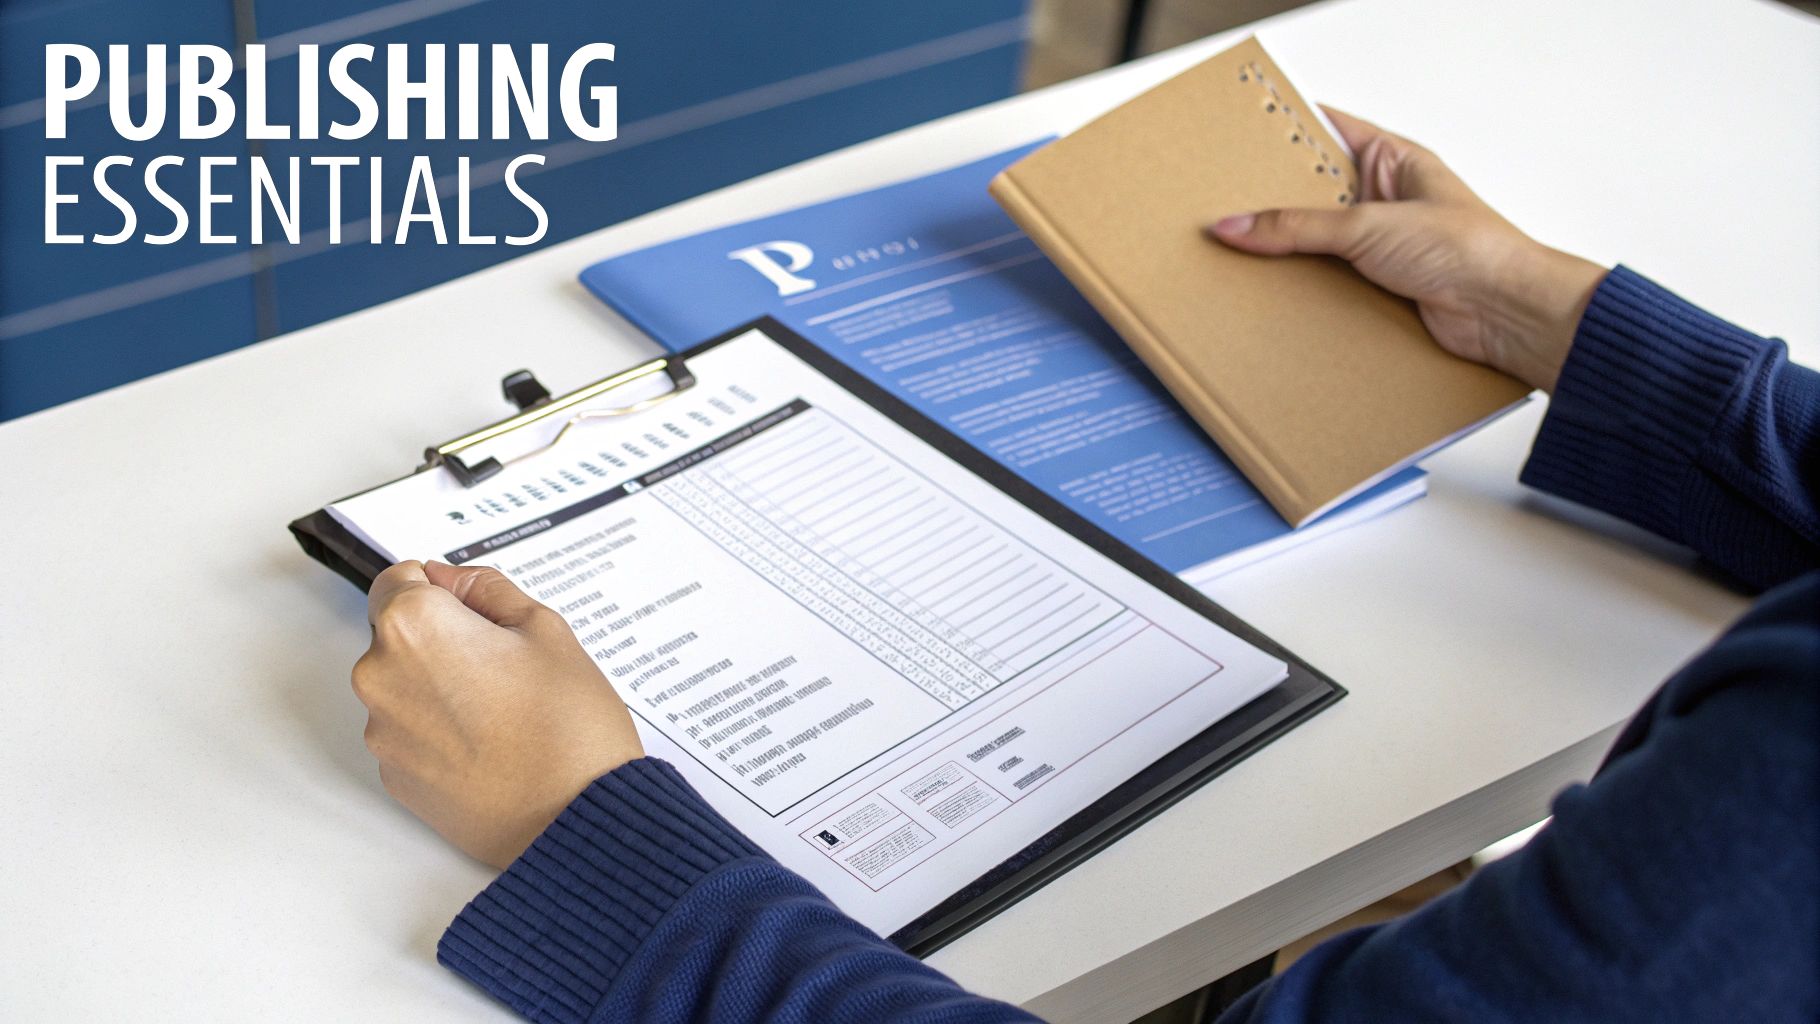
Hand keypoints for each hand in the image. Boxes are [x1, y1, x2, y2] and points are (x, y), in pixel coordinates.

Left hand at [353, 560, 643, 868]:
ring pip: (403, 686)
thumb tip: (450, 580)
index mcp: (414, 627)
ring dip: (439, 687)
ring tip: (503, 712)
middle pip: (397, 636)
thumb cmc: (569, 727)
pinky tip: (491, 745)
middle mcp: (381, 677)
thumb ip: (487, 590)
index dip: (441, 590)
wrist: (576, 821)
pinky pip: (410, 733)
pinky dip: (440, 731)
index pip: (397, 579)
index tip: (476, 612)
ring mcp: (383, 732)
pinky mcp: (394, 777)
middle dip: (441, 641)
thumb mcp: (546, 630)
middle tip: (505, 666)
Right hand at [1208, 108, 1606, 392]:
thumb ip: (1297, 226)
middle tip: (1229, 201)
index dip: (1287, 133)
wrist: (1505, 312)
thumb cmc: (1469, 249)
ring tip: (1243, 250)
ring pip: (1319, 241)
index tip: (1242, 140)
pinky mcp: (1378, 287)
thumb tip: (1238, 225)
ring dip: (1290, 251)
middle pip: (1316, 192)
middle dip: (1276, 200)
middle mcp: (1386, 199)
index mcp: (1393, 161)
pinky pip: (1329, 282)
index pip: (1329, 131)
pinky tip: (1276, 291)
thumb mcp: (1369, 225)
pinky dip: (1306, 288)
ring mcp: (1382, 245)